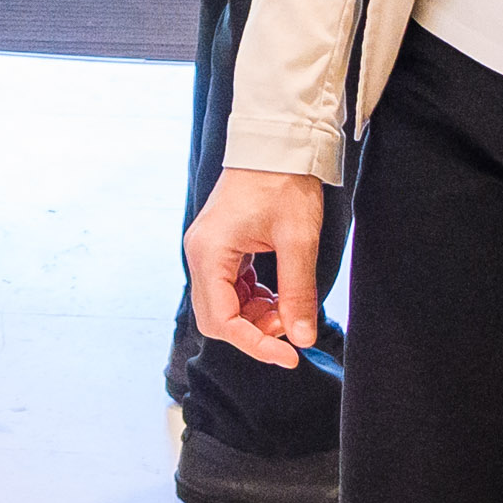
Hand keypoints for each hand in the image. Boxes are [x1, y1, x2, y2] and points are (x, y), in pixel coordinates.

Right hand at [186, 167, 326, 365]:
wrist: (275, 144)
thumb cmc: (283, 183)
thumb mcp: (297, 239)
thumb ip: (297, 292)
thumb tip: (302, 338)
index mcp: (210, 253)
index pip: (222, 320)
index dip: (255, 345)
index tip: (290, 358)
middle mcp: (200, 254)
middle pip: (216, 317)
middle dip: (254, 330)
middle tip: (291, 323)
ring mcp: (207, 250)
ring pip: (223, 305)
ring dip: (255, 316)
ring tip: (289, 306)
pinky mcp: (219, 247)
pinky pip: (229, 288)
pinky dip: (253, 300)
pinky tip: (277, 294)